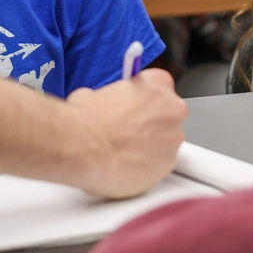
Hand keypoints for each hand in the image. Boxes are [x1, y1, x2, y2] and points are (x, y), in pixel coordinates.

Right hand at [67, 69, 186, 198]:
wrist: (80, 148)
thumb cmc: (85, 119)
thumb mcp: (95, 93)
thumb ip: (114, 98)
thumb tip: (105, 106)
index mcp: (156, 84)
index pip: (160, 85)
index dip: (144, 98)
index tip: (134, 105)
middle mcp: (172, 110)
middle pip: (168, 115)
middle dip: (150, 124)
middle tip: (126, 131)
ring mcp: (172, 140)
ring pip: (165, 143)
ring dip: (149, 147)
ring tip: (122, 152)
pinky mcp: (167, 167)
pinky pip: (159, 166)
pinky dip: (146, 168)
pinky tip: (124, 166)